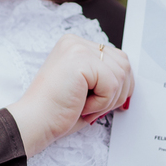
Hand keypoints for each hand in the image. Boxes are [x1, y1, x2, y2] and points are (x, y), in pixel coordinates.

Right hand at [6, 34, 133, 156]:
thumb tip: (130, 83)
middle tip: (93, 108)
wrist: (34, 122)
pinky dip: (101, 103)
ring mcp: (77, 48)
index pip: (117, 59)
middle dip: (117, 93)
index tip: (103, 103)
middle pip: (123, 64)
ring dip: (108, 100)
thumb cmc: (57, 111)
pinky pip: (112, 84)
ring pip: (120, 74)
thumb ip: (105, 77)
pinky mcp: (79, 60)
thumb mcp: (86, 89)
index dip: (119, 85)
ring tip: (85, 107)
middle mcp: (76, 42)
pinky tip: (80, 106)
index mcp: (76, 46)